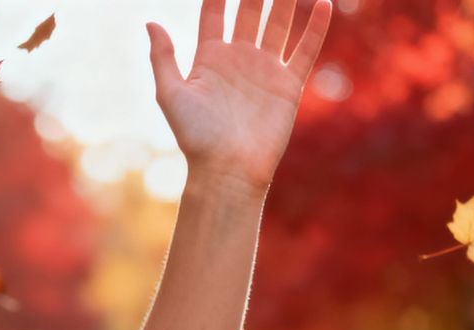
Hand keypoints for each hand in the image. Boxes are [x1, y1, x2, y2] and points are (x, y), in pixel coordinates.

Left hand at [146, 0, 332, 192]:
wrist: (228, 169)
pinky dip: (314, 28)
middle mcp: (239, 58)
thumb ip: (163, 58)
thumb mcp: (170, 94)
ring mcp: (265, 69)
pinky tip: (322, 4)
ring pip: (279, 23)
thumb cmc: (195, 136)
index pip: (214, 12)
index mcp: (209, 58)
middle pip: (250, 11)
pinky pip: (305, 50)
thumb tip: (151, 23)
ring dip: (286, 0)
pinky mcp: (288, 85)